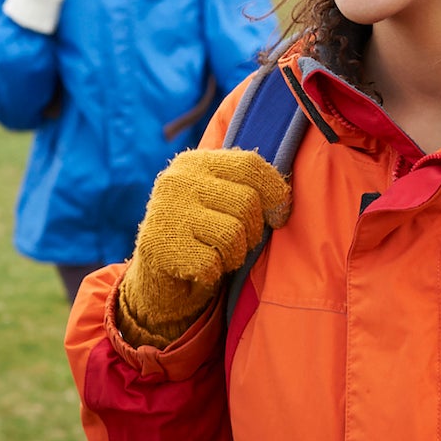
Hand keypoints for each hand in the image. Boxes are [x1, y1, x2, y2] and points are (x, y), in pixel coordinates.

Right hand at [116, 148, 291, 347]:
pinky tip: (199, 269)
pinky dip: (213, 274)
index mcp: (194, 163)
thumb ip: (245, 188)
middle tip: (237, 243)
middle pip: (246, 202)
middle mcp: (177, 181)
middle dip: (252, 232)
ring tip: (218, 255)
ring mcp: (166, 212)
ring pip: (232, 235)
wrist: (157, 278)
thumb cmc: (200, 236)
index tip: (279, 215)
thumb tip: (283, 201)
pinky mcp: (159, 246)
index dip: (276, 190)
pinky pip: (211, 264)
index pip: (250, 164)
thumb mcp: (218, 201)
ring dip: (234, 255)